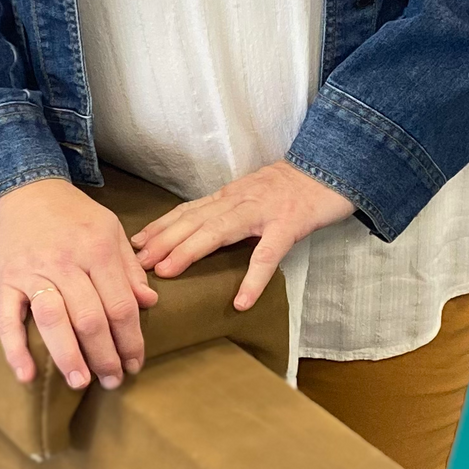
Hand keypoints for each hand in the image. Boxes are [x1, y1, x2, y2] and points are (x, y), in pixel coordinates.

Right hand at [0, 177, 158, 391]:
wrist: (24, 189)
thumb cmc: (73, 215)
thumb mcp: (110, 230)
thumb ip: (129, 268)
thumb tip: (149, 303)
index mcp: (98, 249)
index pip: (120, 304)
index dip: (131, 339)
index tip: (135, 363)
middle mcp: (66, 261)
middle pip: (90, 317)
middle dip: (104, 355)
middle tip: (113, 380)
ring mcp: (34, 272)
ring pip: (53, 319)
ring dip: (68, 356)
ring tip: (80, 382)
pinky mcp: (7, 280)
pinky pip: (7, 319)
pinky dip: (15, 349)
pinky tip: (27, 375)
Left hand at [131, 161, 354, 311]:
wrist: (333, 168)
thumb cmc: (294, 186)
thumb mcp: (255, 194)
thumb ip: (231, 210)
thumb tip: (203, 233)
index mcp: (231, 195)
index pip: (188, 211)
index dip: (160, 227)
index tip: (135, 244)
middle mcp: (240, 200)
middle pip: (194, 220)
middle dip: (162, 241)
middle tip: (135, 263)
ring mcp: (263, 212)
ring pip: (219, 231)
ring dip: (189, 251)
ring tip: (166, 273)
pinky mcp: (289, 225)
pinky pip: (268, 255)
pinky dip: (253, 279)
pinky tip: (241, 301)